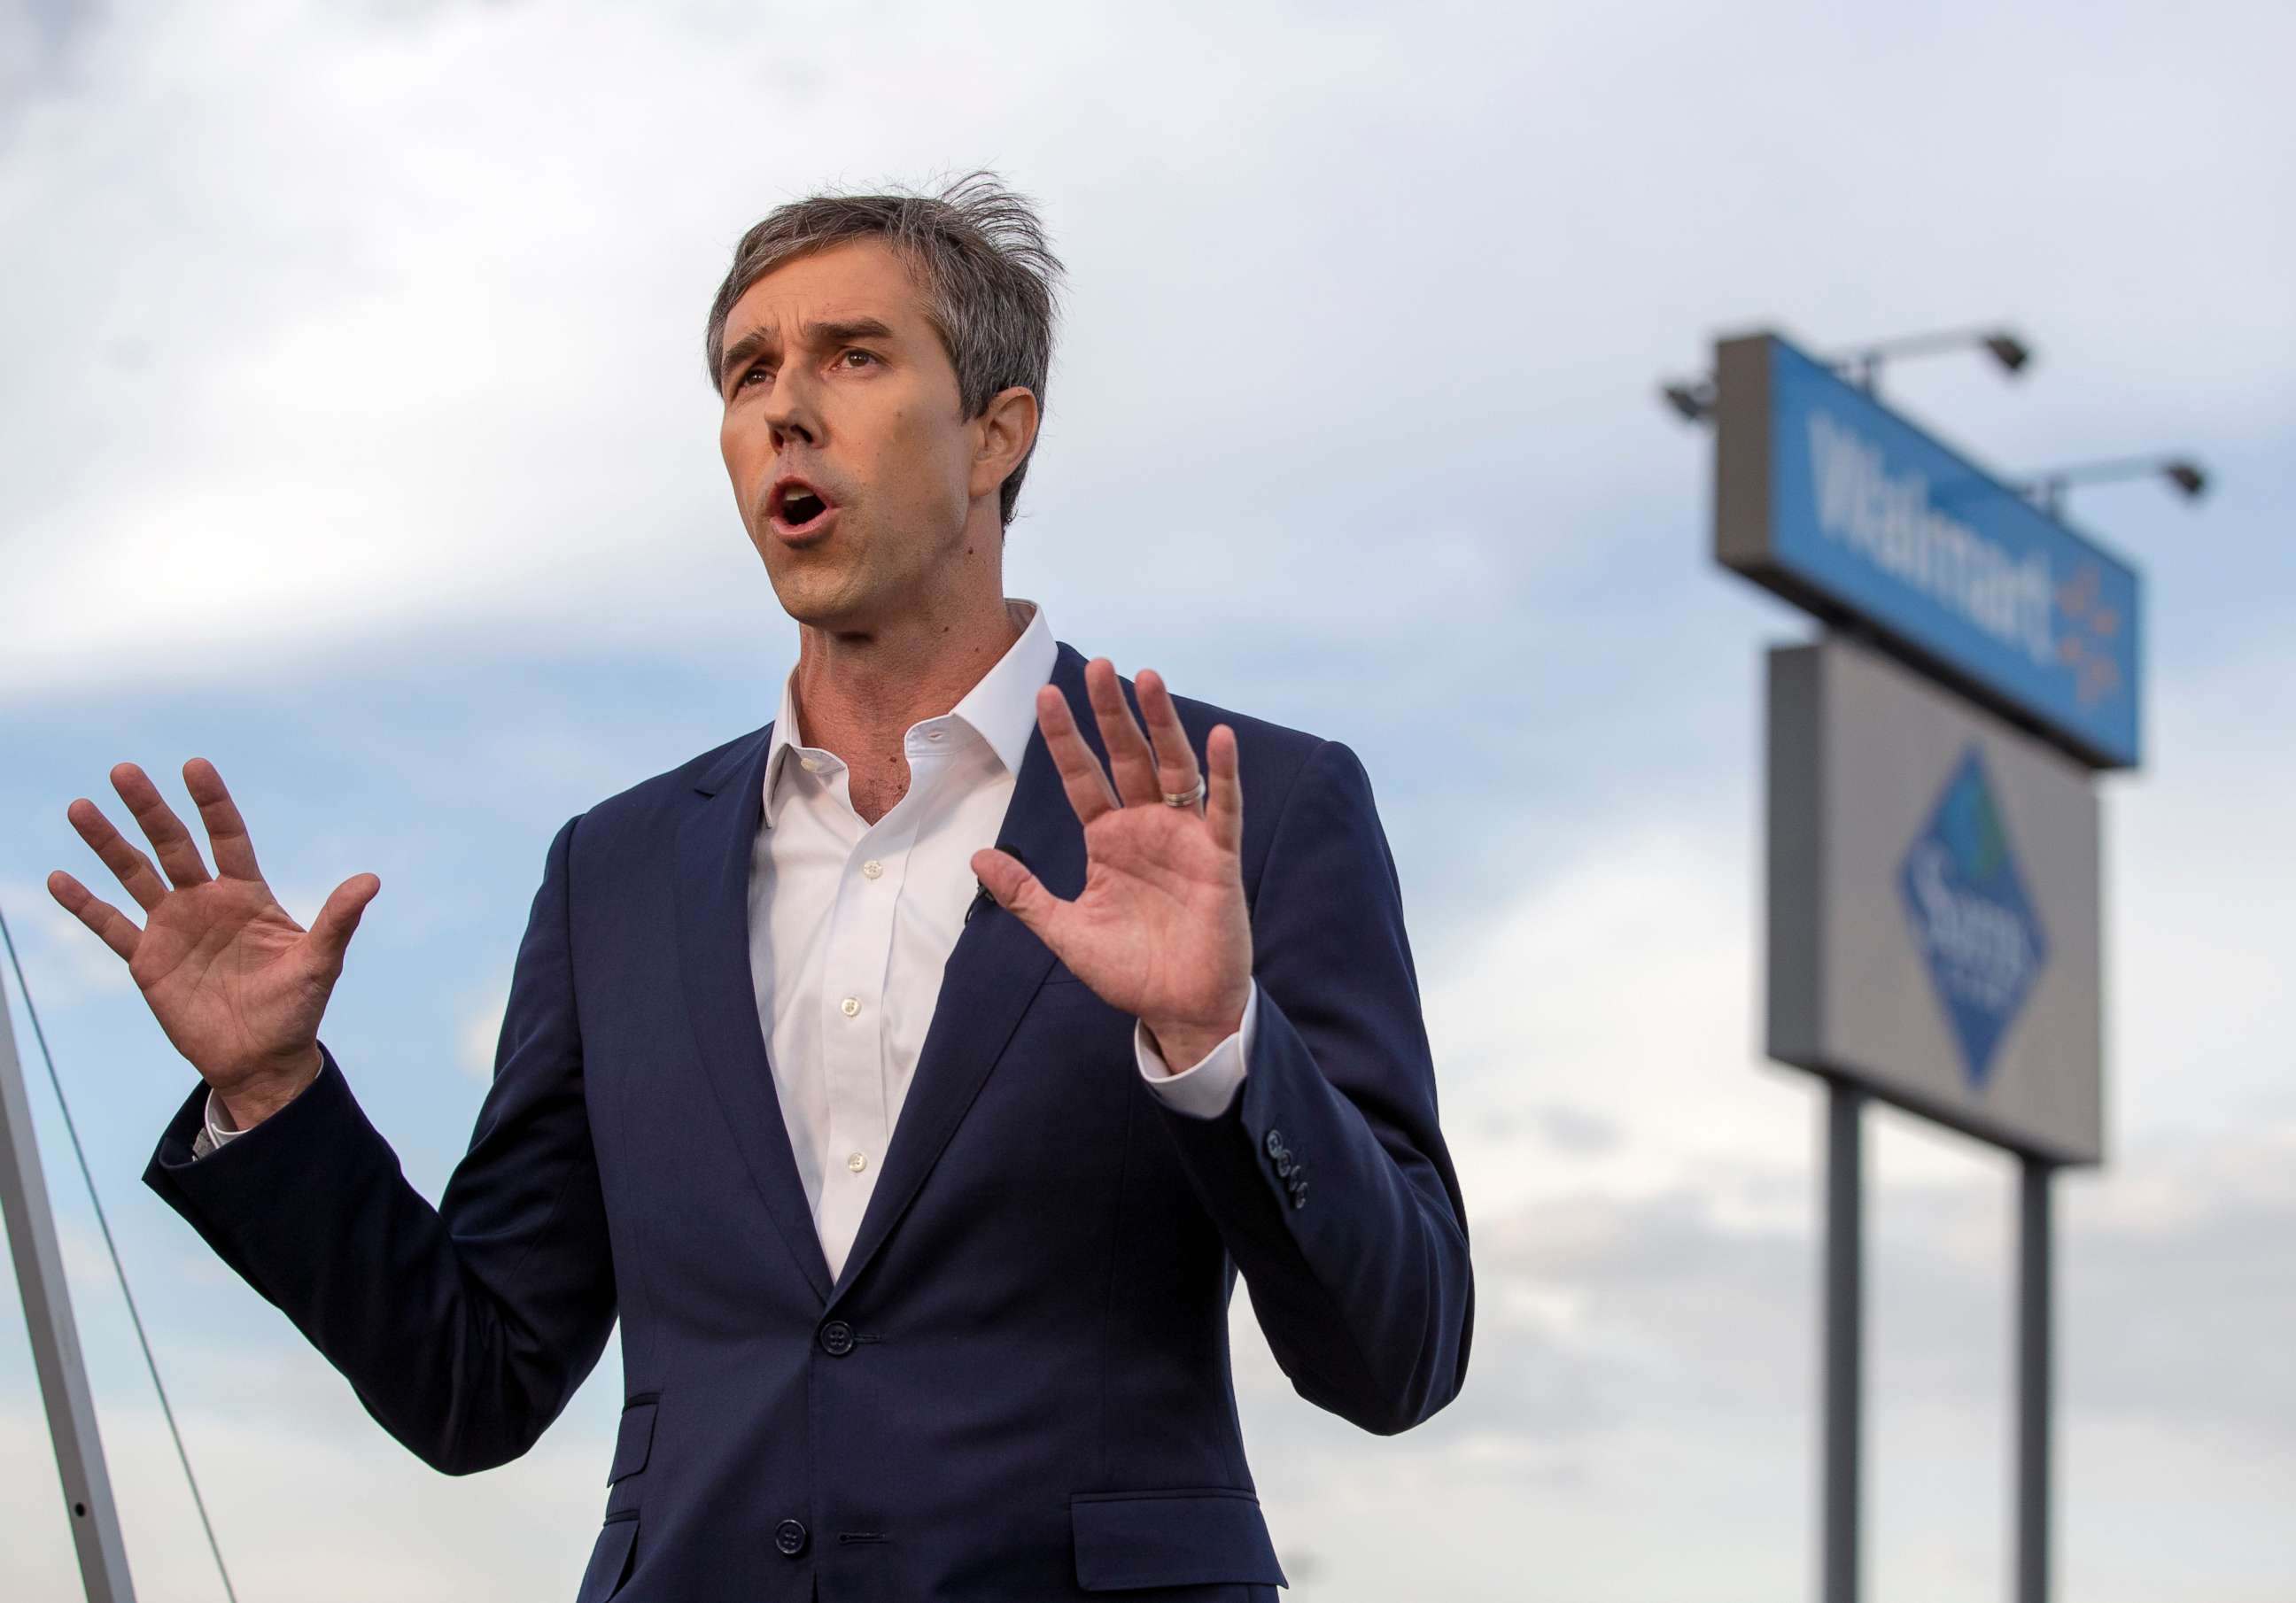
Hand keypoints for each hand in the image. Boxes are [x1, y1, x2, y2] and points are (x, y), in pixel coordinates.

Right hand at [47, 759, 379, 1128]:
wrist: (262, 1059)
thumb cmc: (297, 1009)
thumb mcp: (320, 962)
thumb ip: (338, 920)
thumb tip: (371, 879)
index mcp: (248, 895)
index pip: (227, 836)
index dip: (212, 803)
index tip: (194, 765)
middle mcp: (207, 902)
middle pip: (172, 845)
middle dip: (149, 809)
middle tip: (124, 770)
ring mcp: (174, 928)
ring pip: (134, 875)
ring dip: (107, 843)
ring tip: (80, 807)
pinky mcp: (148, 960)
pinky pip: (110, 926)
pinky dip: (84, 904)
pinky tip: (58, 878)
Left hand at [970, 659, 1249, 1069]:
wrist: (1180, 1010)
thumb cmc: (1129, 970)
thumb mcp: (1066, 931)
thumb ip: (1025, 894)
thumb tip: (976, 858)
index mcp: (1108, 840)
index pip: (1082, 777)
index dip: (1066, 738)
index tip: (1045, 696)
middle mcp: (1145, 827)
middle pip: (1127, 757)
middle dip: (1112, 713)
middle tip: (1098, 666)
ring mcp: (1183, 837)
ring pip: (1174, 767)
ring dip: (1162, 724)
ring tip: (1147, 678)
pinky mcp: (1218, 858)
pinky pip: (1222, 809)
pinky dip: (1223, 774)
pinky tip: (1220, 737)